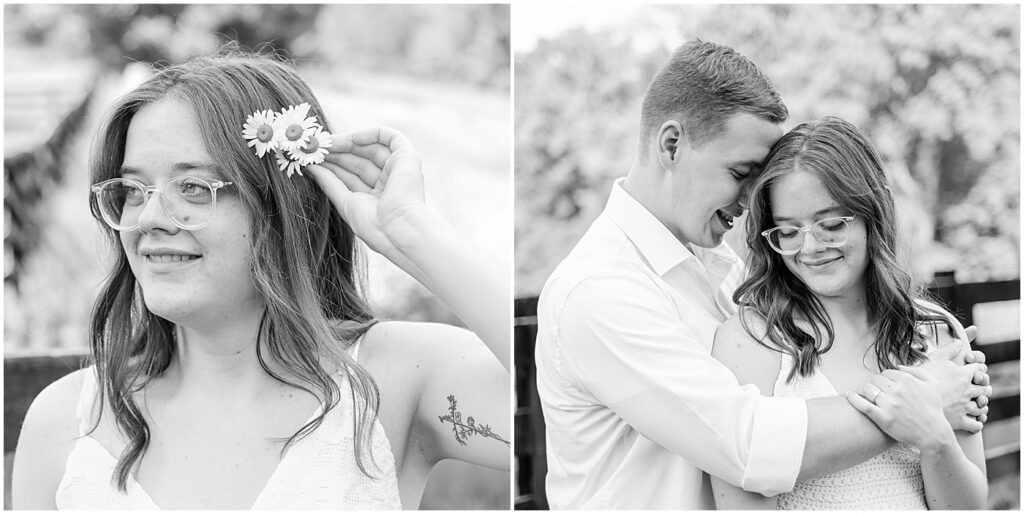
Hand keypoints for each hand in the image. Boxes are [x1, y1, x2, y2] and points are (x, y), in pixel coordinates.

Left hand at [306, 126, 426, 257]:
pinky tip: (349, 139)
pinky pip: (389, 136)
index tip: (312, 158)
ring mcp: (399, 168)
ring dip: (347, 142)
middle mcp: (390, 181)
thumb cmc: (373, 225)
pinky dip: (370, 133)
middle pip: (359, 159)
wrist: (396, 230)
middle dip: (337, 152)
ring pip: (371, 147)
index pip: (351, 175)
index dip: (332, 164)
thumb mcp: (345, 202)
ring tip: (325, 143)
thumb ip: (329, 182)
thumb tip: (311, 167)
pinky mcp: (408, 157)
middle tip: (314, 147)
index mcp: (378, 196)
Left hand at [847, 366, 956, 450]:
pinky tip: (848, 394)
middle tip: (879, 392)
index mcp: (907, 380)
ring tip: (866, 395)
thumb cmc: (933, 409)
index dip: (885, 379)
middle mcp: (896, 390)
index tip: (887, 386)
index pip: (886, 373)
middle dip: (876, 384)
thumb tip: (898, 366)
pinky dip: (853, 398)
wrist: (933, 433)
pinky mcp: (882, 418)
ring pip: (867, 389)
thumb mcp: (933, 384)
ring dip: (865, 390)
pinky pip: (862, 404)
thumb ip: (917, 371)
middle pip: (875, 379)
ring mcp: (889, 404)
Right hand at [917, 337, 990, 432]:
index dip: (978, 366)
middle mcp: (968, 390)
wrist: (913, 402)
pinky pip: (976, 425)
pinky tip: (974, 421)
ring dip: (981, 405)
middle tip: (978, 388)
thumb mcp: (934, 359)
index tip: (974, 368)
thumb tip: (960, 341)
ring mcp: (966, 406)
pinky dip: (977, 423)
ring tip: (976, 405)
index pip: (980, 367)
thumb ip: (948, 349)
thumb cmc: (922, 380)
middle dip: (984, 387)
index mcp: (963, 374)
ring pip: (983, 407)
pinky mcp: (961, 421)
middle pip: (986, 388)